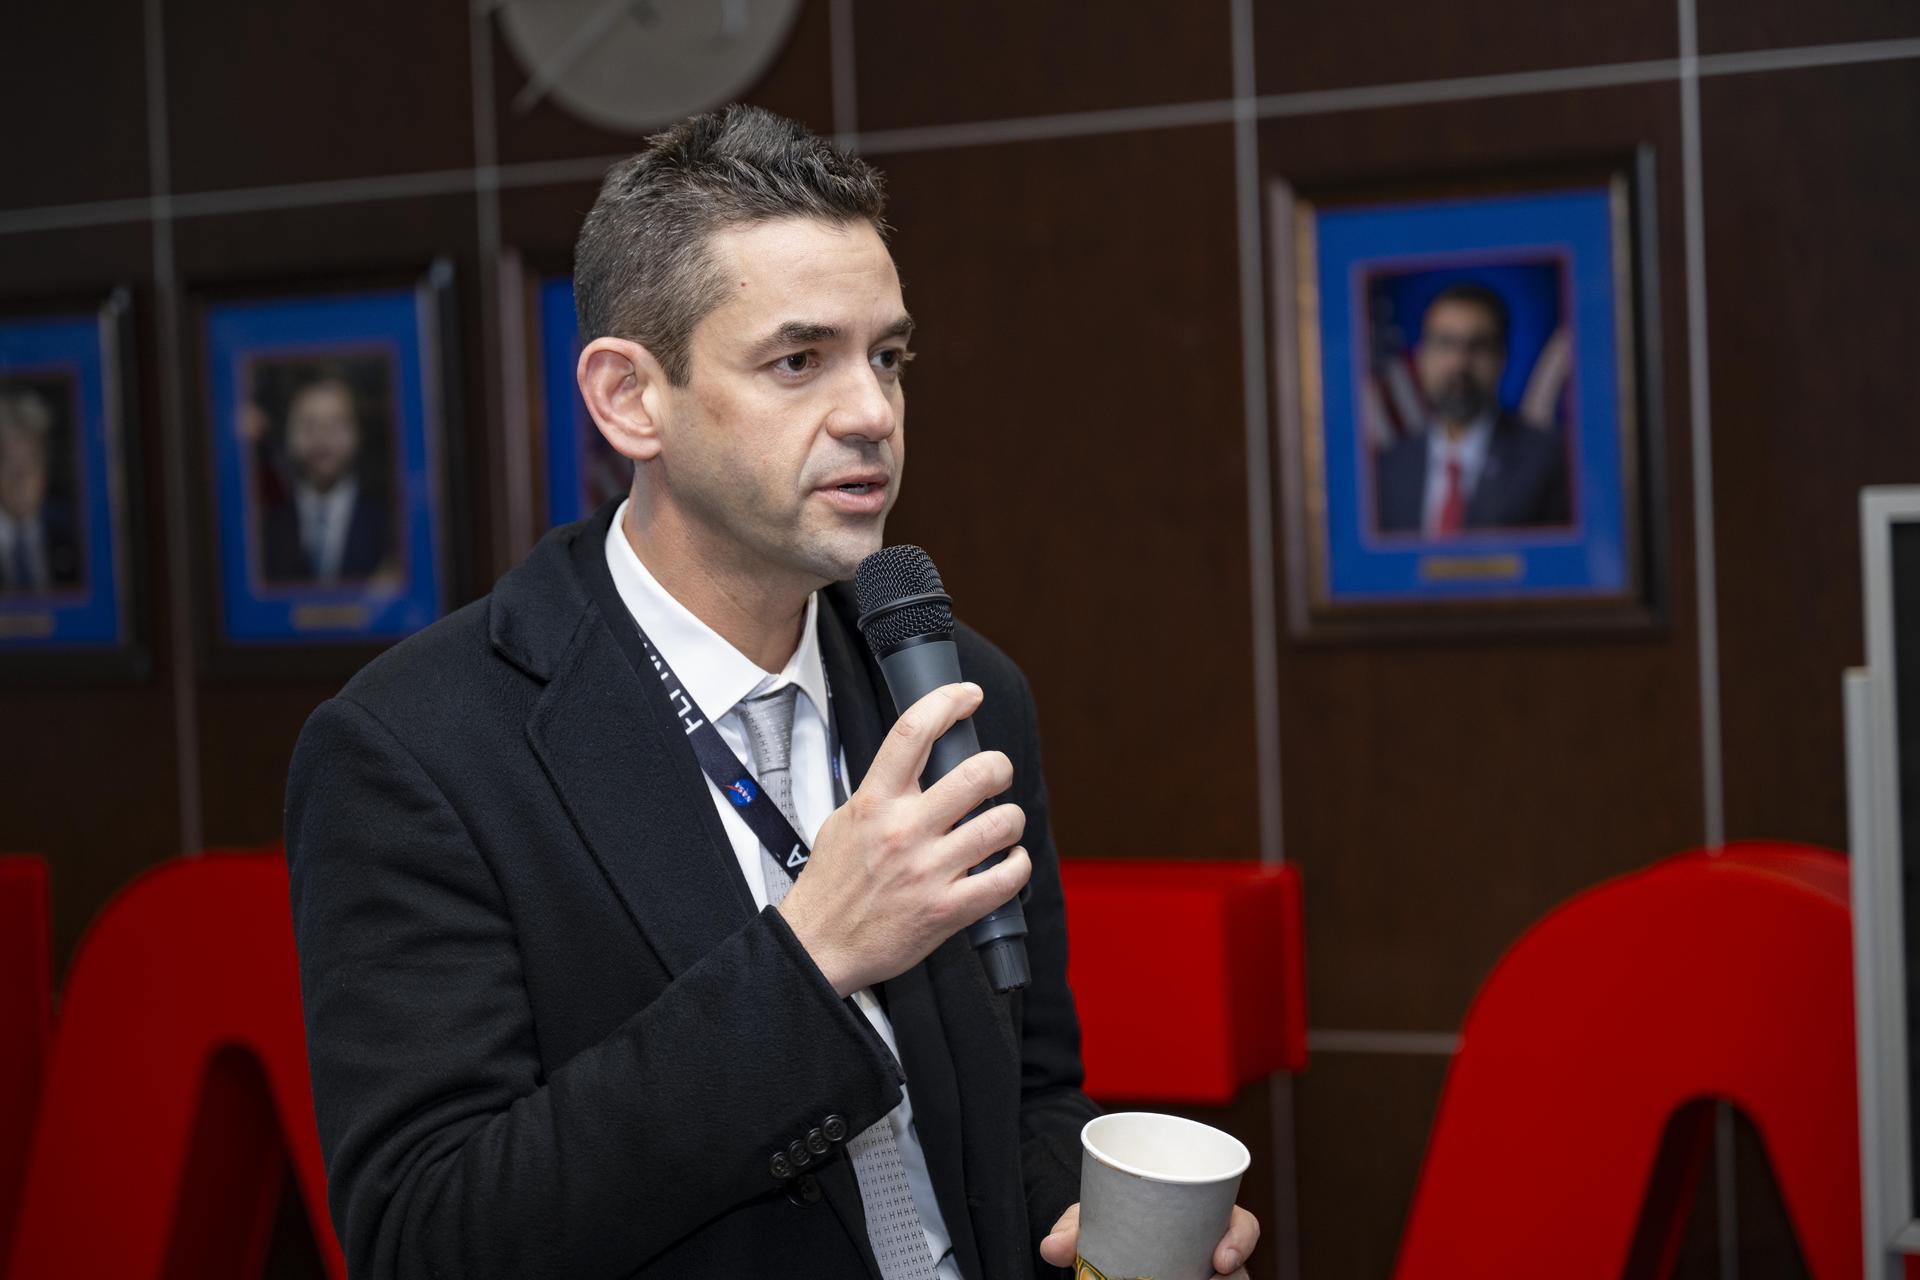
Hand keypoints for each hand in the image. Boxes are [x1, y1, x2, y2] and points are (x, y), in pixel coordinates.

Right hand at [778, 681, 1031, 995]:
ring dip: (1012, 819)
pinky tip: (1009, 863)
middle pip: (977, 773)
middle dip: (999, 767)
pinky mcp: (947, 910)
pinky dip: (1018, 866)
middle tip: (997, 774)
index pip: (913, 733)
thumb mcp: (843, 821)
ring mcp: (928, 871)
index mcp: (874, 803)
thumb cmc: (831, 886)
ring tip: (1003, 824)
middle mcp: (904, 831)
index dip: (948, 701)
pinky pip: (1006, 878)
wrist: (819, 946)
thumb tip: (916, 762)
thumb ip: (879, 791)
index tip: (967, 695)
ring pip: (1002, 823)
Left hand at [1039, 1201, 1259, 1278]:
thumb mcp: (1092, 1216)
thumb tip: (1052, 1248)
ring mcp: (1200, 1273)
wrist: (1096, 1238)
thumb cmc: (1109, 1217)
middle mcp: (1210, 1249)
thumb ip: (1072, 1228)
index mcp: (1203, 1217)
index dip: (1241, 1240)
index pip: (1242, 1225)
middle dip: (1233, 1279)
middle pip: (1239, 1269)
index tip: (1222, 1258)